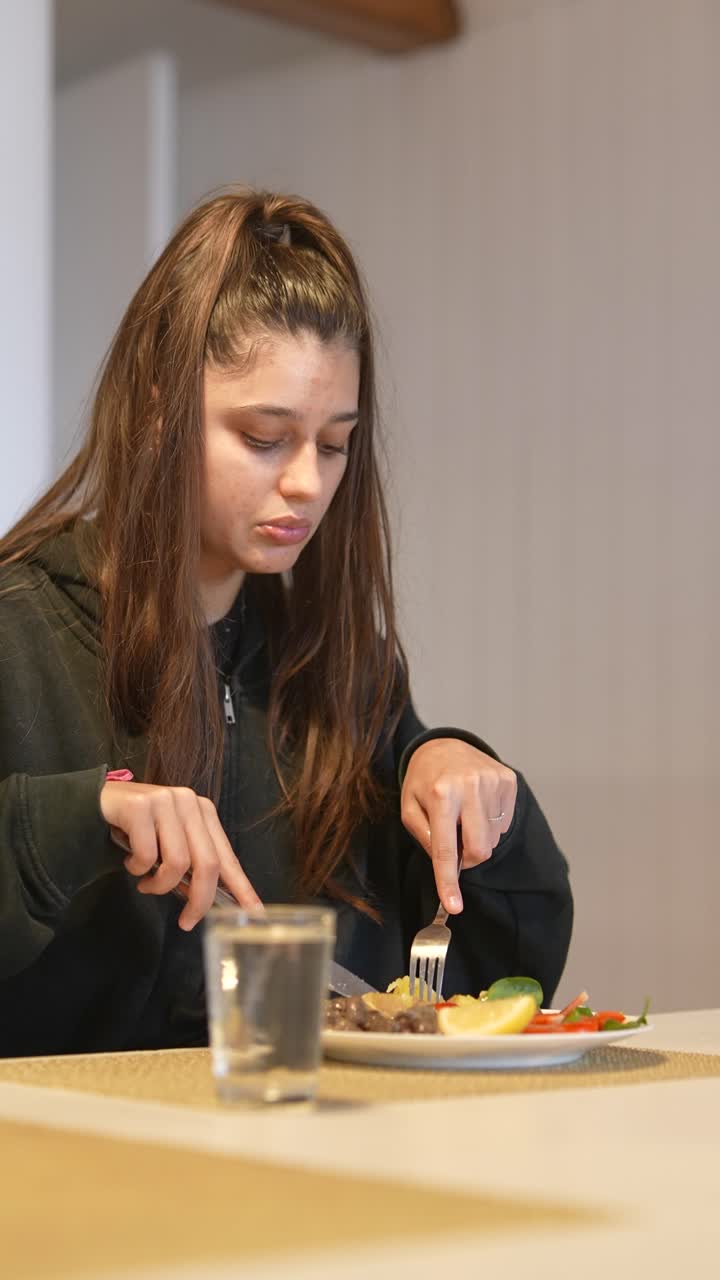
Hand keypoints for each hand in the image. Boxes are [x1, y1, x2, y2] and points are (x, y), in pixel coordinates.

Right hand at [100, 780, 260, 929]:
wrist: (94, 804)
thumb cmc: (135, 828)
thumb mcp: (169, 843)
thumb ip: (191, 863)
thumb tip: (208, 898)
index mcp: (203, 811)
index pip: (227, 856)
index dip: (241, 886)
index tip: (253, 911)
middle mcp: (188, 802)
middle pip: (207, 864)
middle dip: (199, 901)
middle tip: (186, 922)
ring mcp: (165, 800)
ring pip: (178, 863)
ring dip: (159, 885)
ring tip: (146, 883)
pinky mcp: (140, 806)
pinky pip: (147, 856)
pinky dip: (138, 869)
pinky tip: (130, 863)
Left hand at [400, 739, 516, 914]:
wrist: (444, 745)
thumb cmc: (423, 781)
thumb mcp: (409, 808)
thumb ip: (424, 839)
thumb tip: (448, 866)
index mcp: (441, 794)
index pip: (446, 849)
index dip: (449, 881)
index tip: (454, 907)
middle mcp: (470, 786)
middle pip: (479, 850)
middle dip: (467, 860)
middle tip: (455, 848)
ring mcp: (493, 782)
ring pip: (493, 839)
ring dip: (477, 838)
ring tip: (463, 817)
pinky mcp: (508, 780)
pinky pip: (504, 823)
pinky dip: (489, 825)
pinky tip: (477, 807)